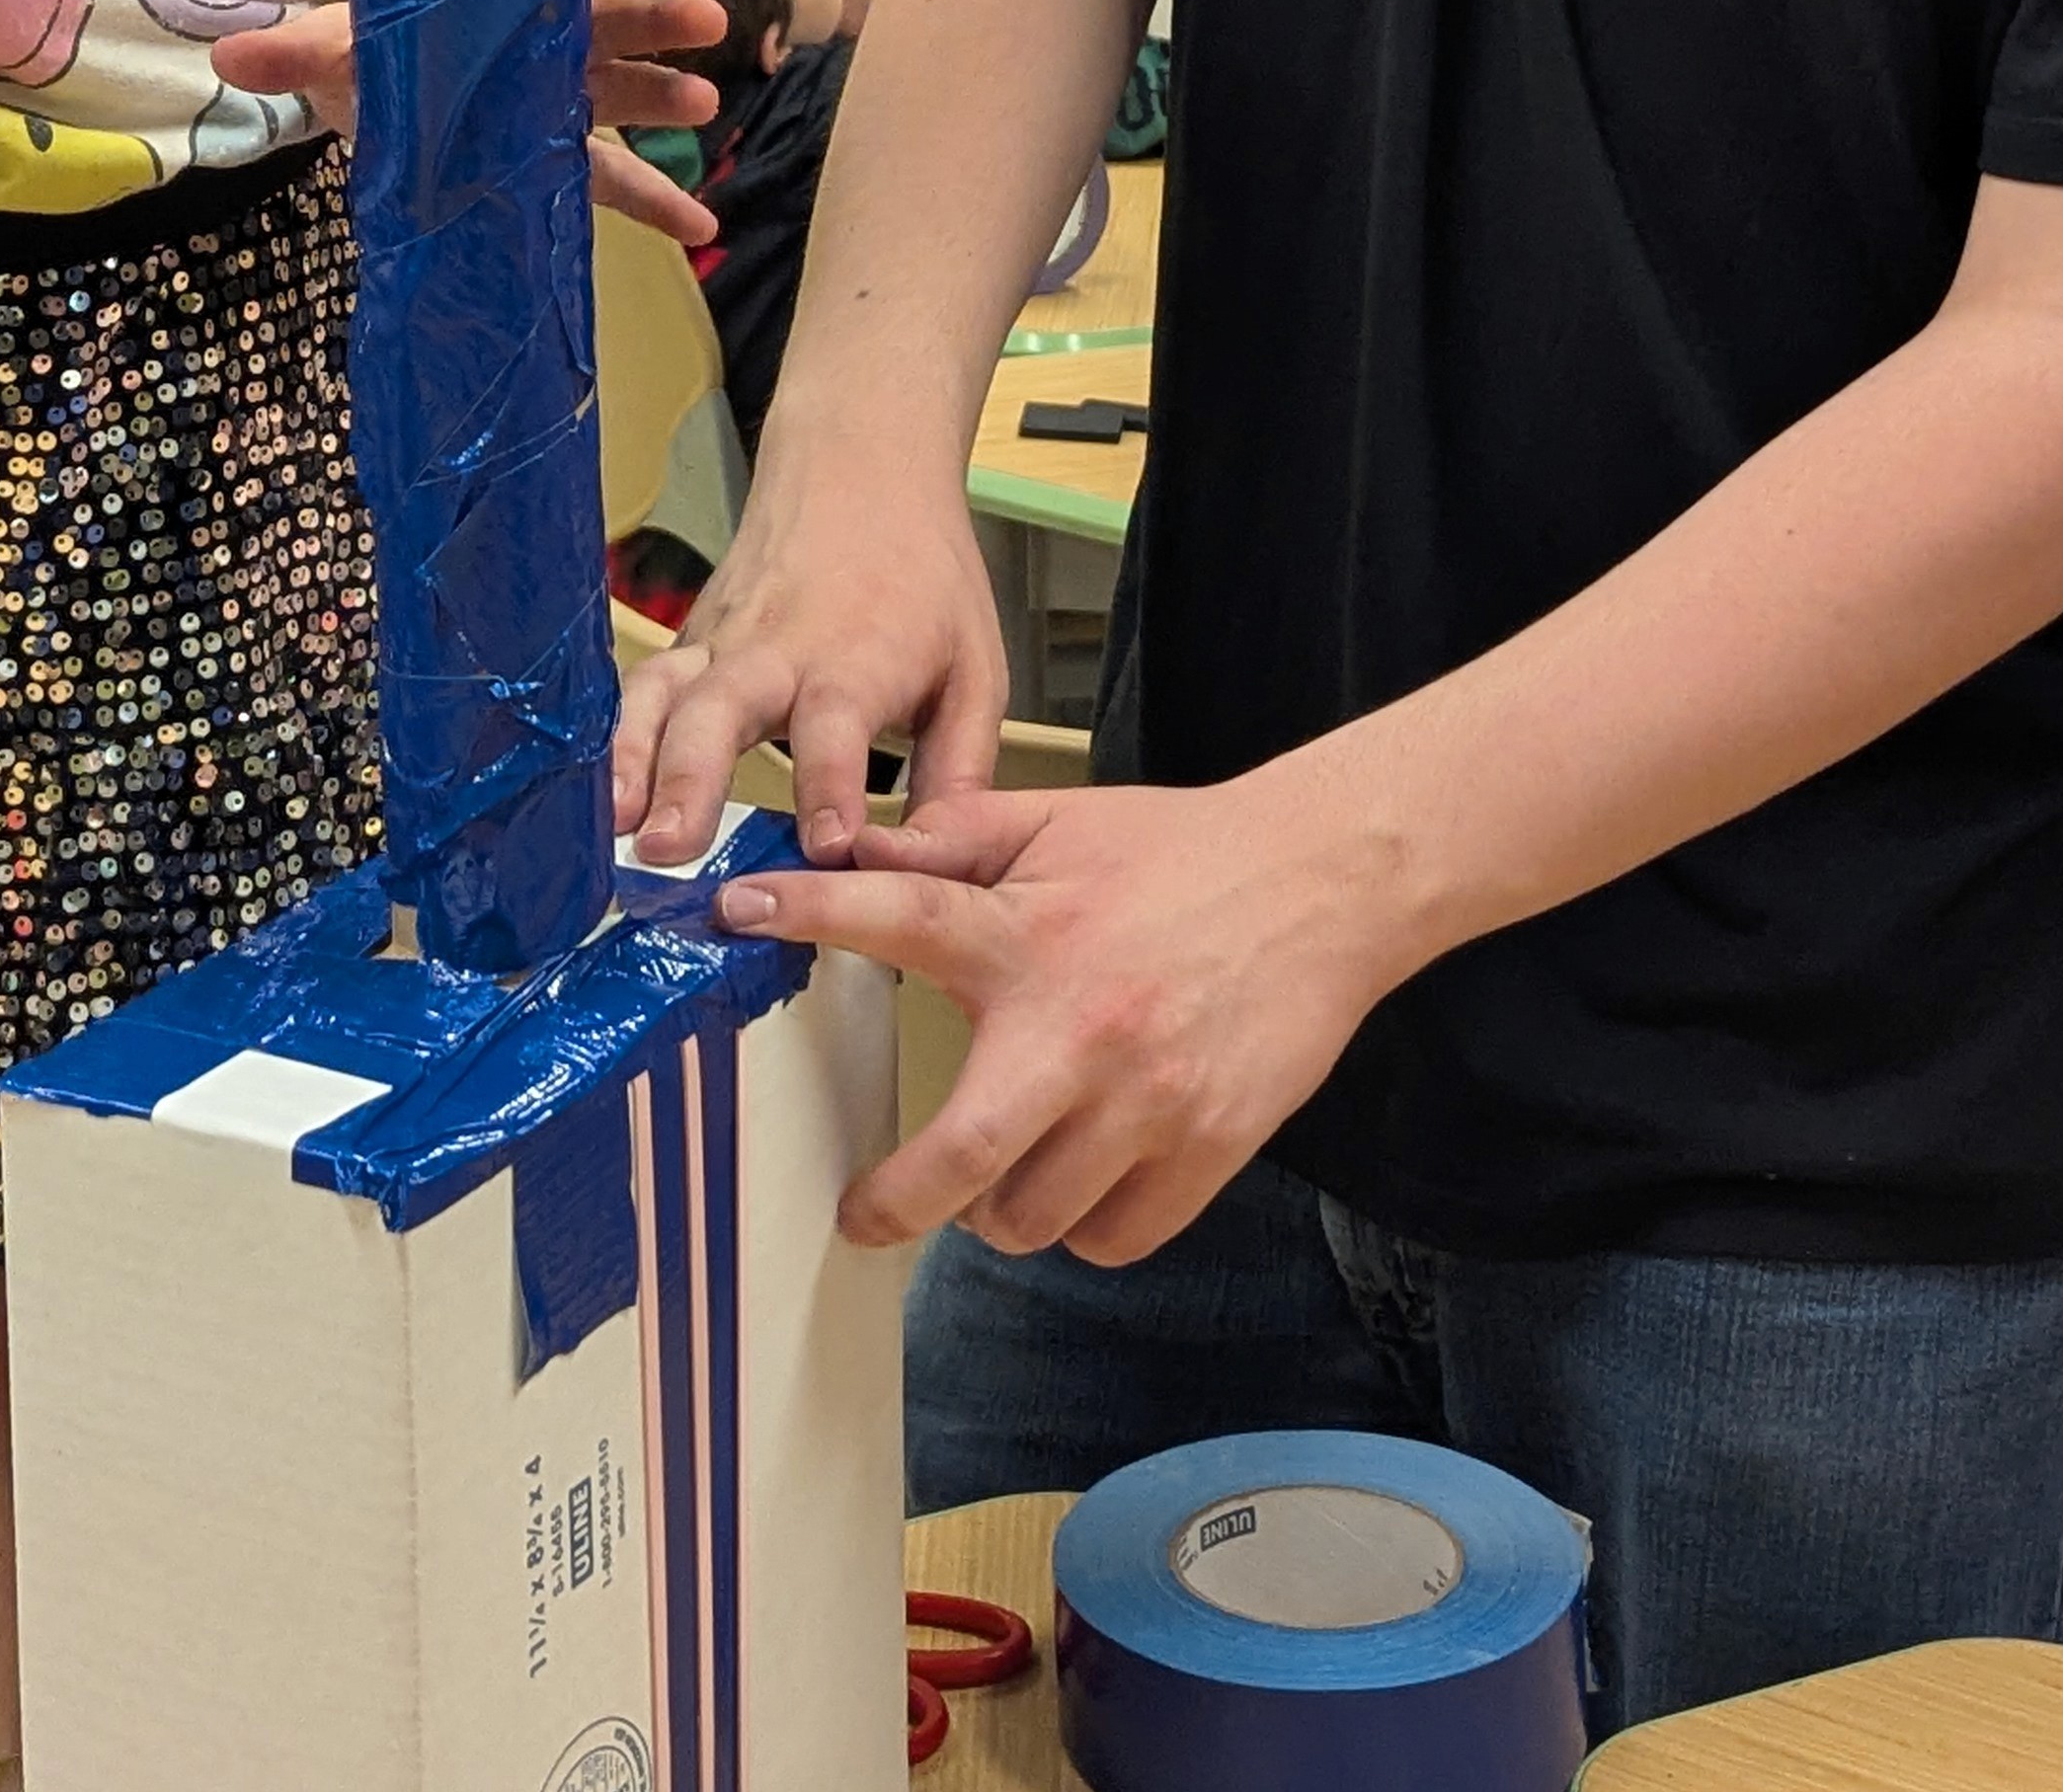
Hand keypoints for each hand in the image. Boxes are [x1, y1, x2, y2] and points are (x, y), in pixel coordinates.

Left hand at [218, 0, 724, 234]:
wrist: (365, 102)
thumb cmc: (367, 59)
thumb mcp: (331, 53)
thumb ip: (294, 53)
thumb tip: (231, 55)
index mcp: (497, 7)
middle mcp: (540, 47)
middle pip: (606, 29)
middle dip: (655, 22)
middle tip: (703, 20)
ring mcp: (556, 103)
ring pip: (620, 95)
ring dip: (665, 97)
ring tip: (705, 104)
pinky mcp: (553, 160)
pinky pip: (611, 180)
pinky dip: (659, 203)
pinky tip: (703, 229)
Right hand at [614, 457, 1008, 862]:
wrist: (862, 469)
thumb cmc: (922, 575)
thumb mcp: (976, 667)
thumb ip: (960, 769)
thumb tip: (938, 859)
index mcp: (858, 657)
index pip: (837, 724)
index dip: (830, 784)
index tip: (826, 845)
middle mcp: (778, 649)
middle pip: (722, 707)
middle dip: (692, 778)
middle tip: (671, 848)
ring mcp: (721, 642)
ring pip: (663, 694)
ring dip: (633, 758)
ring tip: (615, 825)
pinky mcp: (689, 643)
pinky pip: (641, 690)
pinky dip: (612, 737)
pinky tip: (596, 794)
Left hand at [712, 772, 1404, 1264]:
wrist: (1326, 883)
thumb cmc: (1183, 854)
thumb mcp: (1059, 824)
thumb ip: (957, 840)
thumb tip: (863, 850)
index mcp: (1029, 932)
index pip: (895, 915)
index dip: (807, 913)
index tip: (736, 910)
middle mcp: (1078, 1026)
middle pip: (960, 1160)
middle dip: (893, 1204)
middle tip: (864, 1214)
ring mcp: (1146, 1100)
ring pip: (1032, 1216)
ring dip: (1001, 1206)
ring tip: (1009, 1165)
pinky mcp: (1206, 1150)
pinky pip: (1113, 1237)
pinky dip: (1088, 1224)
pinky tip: (1088, 1174)